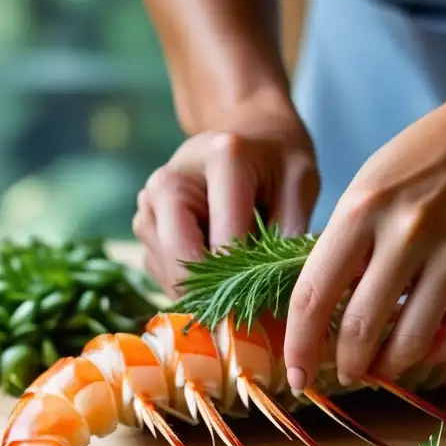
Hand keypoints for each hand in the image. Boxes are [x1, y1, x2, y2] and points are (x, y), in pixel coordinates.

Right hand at [133, 98, 318, 298]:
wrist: (246, 137)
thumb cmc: (277, 163)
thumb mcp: (300, 186)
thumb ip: (291, 234)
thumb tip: (278, 293)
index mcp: (221, 159)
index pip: (225, 240)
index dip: (245, 281)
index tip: (266, 303)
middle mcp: (171, 178)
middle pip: (179, 255)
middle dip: (213, 290)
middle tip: (245, 308)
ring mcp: (149, 202)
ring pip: (166, 270)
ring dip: (200, 290)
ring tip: (234, 284)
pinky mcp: (144, 224)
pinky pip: (161, 271)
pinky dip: (189, 284)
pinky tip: (216, 273)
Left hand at [282, 82, 445, 391]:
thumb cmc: (428, 155)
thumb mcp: (368, 186)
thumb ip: (345, 244)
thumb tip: (322, 309)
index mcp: (362, 208)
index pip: (314, 296)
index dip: (300, 346)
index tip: (297, 373)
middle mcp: (407, 232)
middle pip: (361, 329)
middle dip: (345, 365)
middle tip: (343, 373)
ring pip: (411, 342)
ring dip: (388, 368)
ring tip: (380, 368)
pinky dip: (436, 359)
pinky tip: (423, 357)